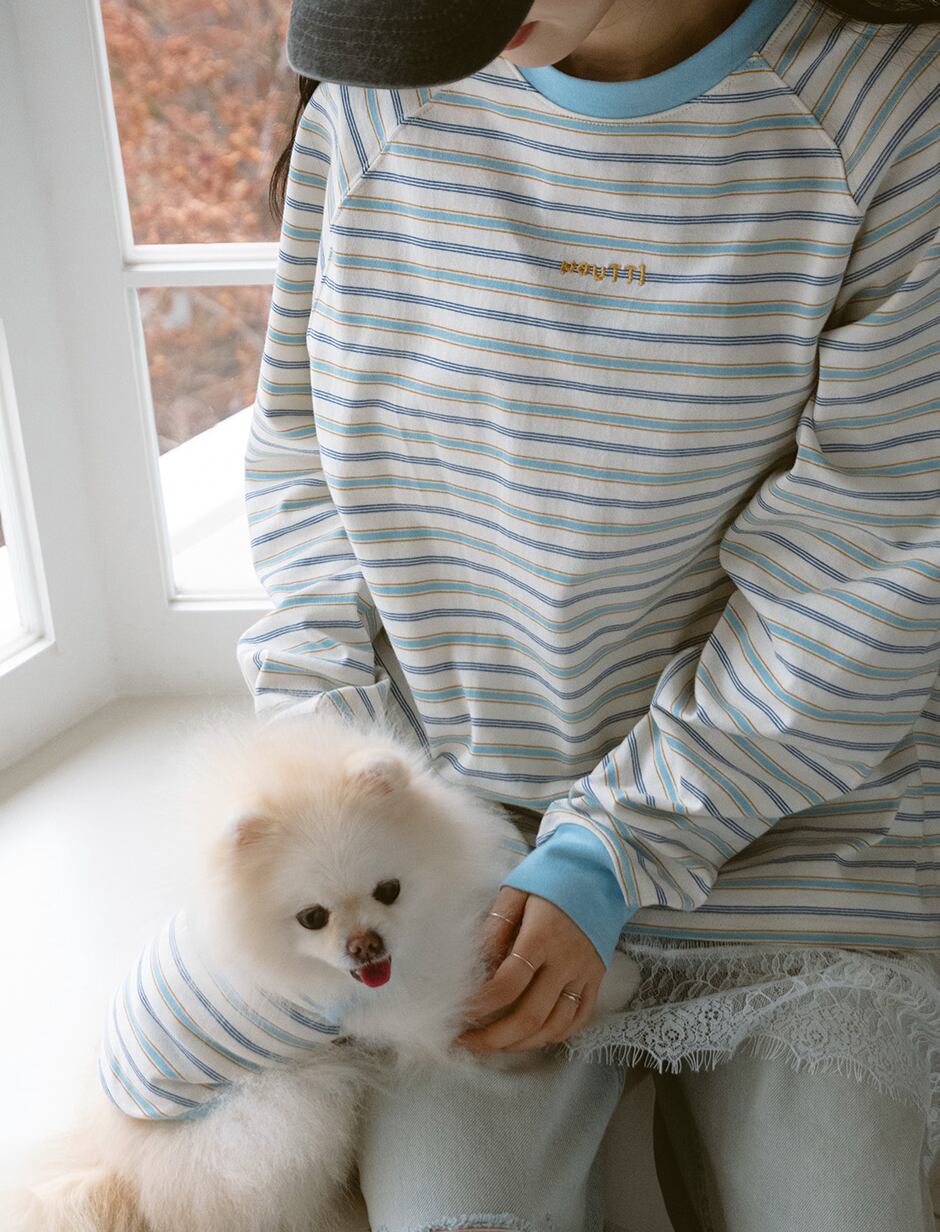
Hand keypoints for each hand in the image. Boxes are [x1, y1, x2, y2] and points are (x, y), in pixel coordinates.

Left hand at [457, 886, 603, 1052]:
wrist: (600, 872)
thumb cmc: (551, 878)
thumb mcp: (516, 891)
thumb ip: (495, 926)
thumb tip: (475, 963)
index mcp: (541, 937)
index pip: (508, 984)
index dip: (480, 1004)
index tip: (456, 1013)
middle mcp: (565, 962)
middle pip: (531, 1015)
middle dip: (495, 1037)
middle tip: (467, 1042)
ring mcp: (584, 974)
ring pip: (555, 1026)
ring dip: (522, 1043)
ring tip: (494, 1045)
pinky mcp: (596, 979)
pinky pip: (578, 1019)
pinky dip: (554, 1036)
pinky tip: (531, 1037)